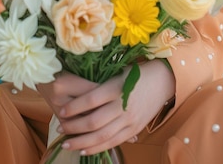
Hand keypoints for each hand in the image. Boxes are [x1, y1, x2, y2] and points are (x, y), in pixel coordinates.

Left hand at [44, 60, 174, 155]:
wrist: (162, 81)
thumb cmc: (135, 73)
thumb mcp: (117, 73)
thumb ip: (100, 85)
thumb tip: (74, 92)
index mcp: (117, 87)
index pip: (91, 99)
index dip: (75, 107)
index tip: (62, 111)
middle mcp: (123, 105)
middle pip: (94, 121)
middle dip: (74, 127)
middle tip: (60, 128)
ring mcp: (130, 119)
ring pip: (102, 135)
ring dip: (82, 142)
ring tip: (66, 144)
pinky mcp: (134, 129)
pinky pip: (114, 142)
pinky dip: (98, 148)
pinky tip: (84, 150)